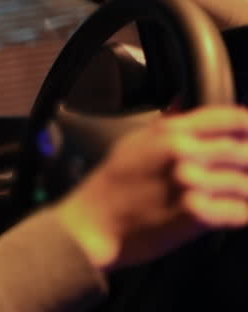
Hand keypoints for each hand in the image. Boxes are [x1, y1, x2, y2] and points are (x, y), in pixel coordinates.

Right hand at [55, 105, 247, 272]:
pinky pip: (239, 212)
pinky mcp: (196, 215)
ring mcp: (190, 184)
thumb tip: (182, 102)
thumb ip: (164, 124)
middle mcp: (182, 153)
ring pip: (244, 184)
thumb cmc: (110, 186)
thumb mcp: (132, 143)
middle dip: (247, 163)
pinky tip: (233, 213)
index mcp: (169, 132)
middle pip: (242, 151)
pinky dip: (240, 214)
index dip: (247, 126)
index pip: (227, 119)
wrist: (93, 223)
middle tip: (242, 171)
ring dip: (245, 192)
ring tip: (239, 195)